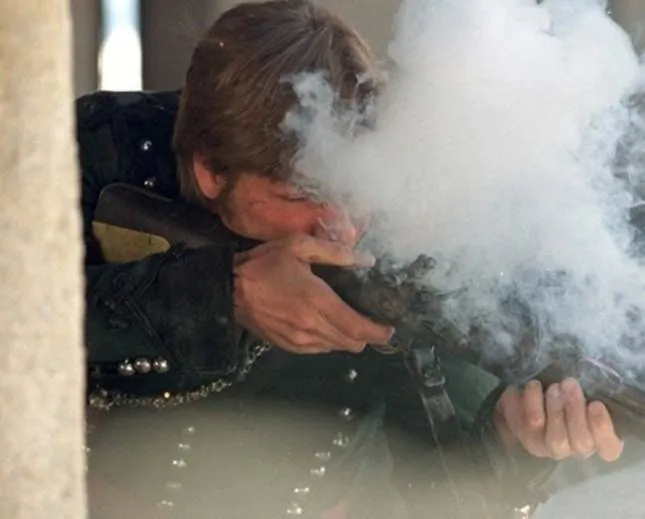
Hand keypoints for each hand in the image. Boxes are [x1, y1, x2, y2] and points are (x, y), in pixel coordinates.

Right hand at [233, 235, 393, 353]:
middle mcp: (312, 326)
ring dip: (346, 338)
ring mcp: (300, 340)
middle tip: (370, 322)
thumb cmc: (264, 264)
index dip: (378, 333)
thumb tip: (367, 259)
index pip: (358, 328)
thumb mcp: (300, 246)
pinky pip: (319, 350)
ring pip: (336, 348)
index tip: (389, 329)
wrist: (228, 290)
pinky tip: (324, 325)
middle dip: (366, 336)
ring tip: (348, 321)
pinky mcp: (288, 346)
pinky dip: (328, 341)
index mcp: (318, 301)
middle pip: (352, 343)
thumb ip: (336, 252)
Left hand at [494, 377, 623, 461]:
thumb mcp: (578, 395)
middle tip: (570, 384)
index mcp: (597, 439)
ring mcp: (551, 448)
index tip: (596, 403)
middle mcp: (575, 450)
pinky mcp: (529, 440)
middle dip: (576, 410)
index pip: (610, 448)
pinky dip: (534, 402)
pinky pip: (533, 424)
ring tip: (554, 387)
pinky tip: (535, 385)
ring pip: (558, 439)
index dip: (604, 428)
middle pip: (582, 441)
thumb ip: (587, 395)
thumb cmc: (561, 397)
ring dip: (556, 409)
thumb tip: (594, 385)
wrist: (523, 404)